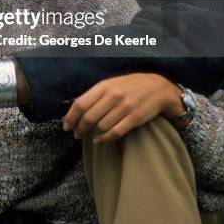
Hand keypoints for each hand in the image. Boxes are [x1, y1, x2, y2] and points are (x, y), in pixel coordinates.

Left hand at [63, 73, 182, 141]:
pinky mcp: (134, 118)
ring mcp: (124, 107)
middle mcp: (113, 95)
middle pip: (89, 117)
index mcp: (104, 86)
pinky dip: (104, 138)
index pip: (81, 103)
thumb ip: (95, 94)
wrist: (157, 88)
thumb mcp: (111, 83)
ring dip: (92, 134)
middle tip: (76, 135)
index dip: (71, 117)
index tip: (66, 126)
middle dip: (79, 129)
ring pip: (101, 126)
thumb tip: (75, 106)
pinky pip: (115, 132)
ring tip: (90, 136)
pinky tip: (100, 139)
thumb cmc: (130, 86)